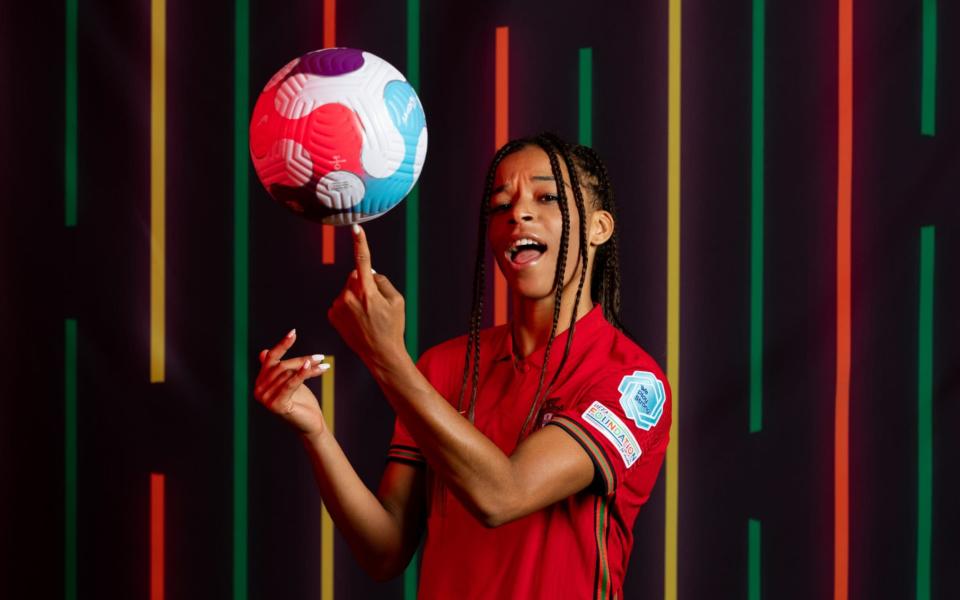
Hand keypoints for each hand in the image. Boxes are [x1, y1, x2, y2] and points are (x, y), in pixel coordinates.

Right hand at [254, 329, 330, 436]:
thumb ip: (277, 368)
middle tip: (320, 357)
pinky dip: (301, 374)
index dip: (282, 345)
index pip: (271, 359)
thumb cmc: (301, 401)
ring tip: (323, 364)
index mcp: (260, 382)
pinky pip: (290, 384)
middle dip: (302, 360)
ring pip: (288, 373)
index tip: (294, 332)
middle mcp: (258, 390)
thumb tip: (264, 351)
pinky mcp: (276, 405)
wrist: (310, 424)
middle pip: (282, 365)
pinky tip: (311, 366)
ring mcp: (265, 399)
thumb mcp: (290, 381)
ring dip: (308, 367)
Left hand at [328, 224, 407, 370]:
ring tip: (367, 316)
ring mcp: (337, 306)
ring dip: (356, 296)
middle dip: (364, 283)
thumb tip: (368, 271)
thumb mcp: (397, 300)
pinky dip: (348, 306)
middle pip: (355, 276)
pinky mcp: (332, 315)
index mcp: (366, 291)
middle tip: (376, 305)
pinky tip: (357, 321)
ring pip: (347, 289)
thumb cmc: (392, 326)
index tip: (355, 228)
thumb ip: (382, 281)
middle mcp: (348, 296)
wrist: (380, 353)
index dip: (360, 243)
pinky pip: (341, 301)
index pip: (362, 260)